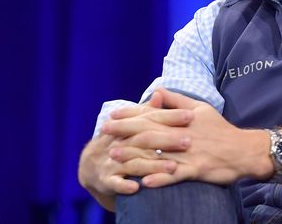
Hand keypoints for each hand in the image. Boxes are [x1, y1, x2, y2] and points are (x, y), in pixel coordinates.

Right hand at [78, 91, 190, 209]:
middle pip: (145, 140)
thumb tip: (159, 92)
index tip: (191, 115)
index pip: (150, 118)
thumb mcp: (131, 126)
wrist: (91, 165)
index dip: (170, 116)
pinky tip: (136, 188)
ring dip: (153, 166)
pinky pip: (115, 183)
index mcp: (128, 127)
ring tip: (173, 167)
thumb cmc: (121, 142)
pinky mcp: (107, 180)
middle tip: (188, 141)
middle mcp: (120, 142)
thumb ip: (147, 112)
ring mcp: (112, 161)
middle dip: (166, 140)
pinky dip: (124, 185)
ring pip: (134, 163)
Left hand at [106, 88, 272, 187]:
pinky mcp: (197, 170)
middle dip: (125, 131)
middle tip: (104, 131)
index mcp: (183, 118)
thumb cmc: (221, 129)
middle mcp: (184, 134)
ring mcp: (190, 153)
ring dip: (134, 156)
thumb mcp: (201, 109)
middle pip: (150, 132)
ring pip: (158, 154)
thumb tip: (157, 91)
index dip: (131, 114)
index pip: (152, 114)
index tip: (113, 115)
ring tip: (114, 157)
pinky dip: (160, 178)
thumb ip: (177, 100)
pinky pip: (176, 175)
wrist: (244, 150)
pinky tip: (144, 181)